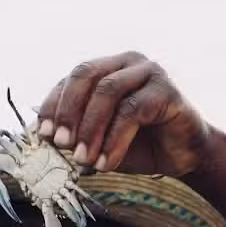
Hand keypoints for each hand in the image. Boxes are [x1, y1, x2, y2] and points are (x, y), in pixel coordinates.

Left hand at [35, 51, 211, 176]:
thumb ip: (75, 132)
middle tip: (61, 144)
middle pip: (86, 75)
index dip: (55, 105)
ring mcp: (149, 72)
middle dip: (69, 111)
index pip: (72, 78)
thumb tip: (44, 136)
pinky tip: (106, 163)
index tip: (44, 134)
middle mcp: (127, 63)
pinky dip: (114, 140)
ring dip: (90, 129)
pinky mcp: (167, 90)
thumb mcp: (99, 139)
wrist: (181, 158)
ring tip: (83, 160)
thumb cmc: (138, 146)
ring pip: (107, 92)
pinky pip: (132, 111)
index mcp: (108, 68)